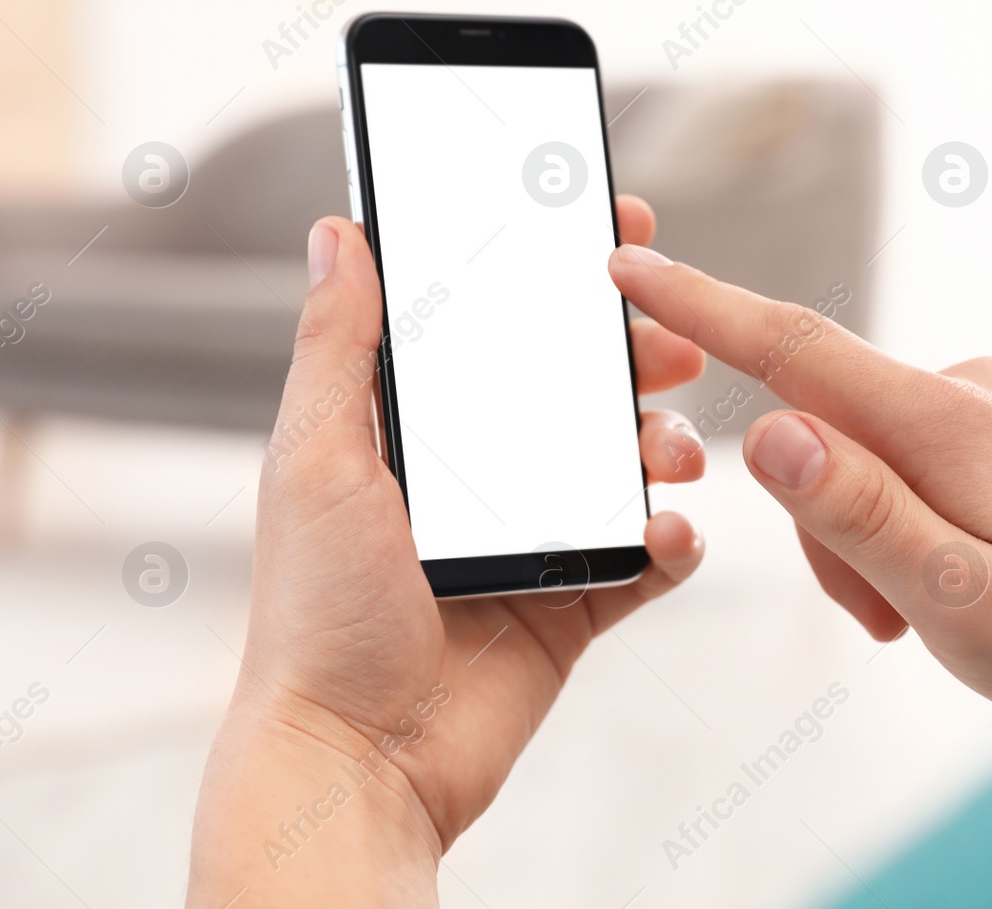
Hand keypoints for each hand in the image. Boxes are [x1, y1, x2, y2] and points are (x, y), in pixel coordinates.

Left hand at [187, 197, 706, 906]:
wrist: (359, 760)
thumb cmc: (316, 613)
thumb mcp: (317, 459)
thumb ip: (338, 346)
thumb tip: (336, 231)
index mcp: (421, 433)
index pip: (497, 331)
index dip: (554, 279)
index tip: (611, 232)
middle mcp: (485, 478)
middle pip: (579, 391)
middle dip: (634, 358)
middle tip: (675, 346)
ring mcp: (537, 541)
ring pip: (627, 466)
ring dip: (666, 444)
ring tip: (671, 452)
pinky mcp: (577, 606)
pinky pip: (649, 559)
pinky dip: (674, 541)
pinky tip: (670, 533)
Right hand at [608, 245, 991, 718]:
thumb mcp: (961, 597)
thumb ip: (858, 515)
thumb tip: (766, 434)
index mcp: (946, 421)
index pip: (794, 347)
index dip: (700, 305)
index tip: (627, 261)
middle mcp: (968, 390)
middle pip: (821, 432)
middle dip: (822, 526)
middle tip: (887, 618)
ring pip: (862, 459)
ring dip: (868, 540)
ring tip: (935, 615)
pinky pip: (912, 466)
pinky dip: (906, 527)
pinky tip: (961, 585)